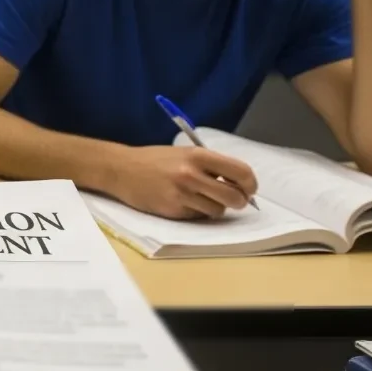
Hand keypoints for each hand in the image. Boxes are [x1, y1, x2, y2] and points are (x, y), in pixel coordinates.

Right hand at [107, 145, 257, 219]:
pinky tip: (183, 203)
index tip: (248, 189)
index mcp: (198, 155)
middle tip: (233, 200)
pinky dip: (197, 213)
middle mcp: (191, 174)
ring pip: (218, 211)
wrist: (121, 169)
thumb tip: (238, 184)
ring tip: (202, 199)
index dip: (250, 184)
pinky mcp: (172, 210)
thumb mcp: (185, 153)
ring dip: (215, 208)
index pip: (241, 172)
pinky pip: (198, 217)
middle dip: (238, 202)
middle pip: (234, 197)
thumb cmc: (155, 160)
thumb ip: (210, 165)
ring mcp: (181, 194)